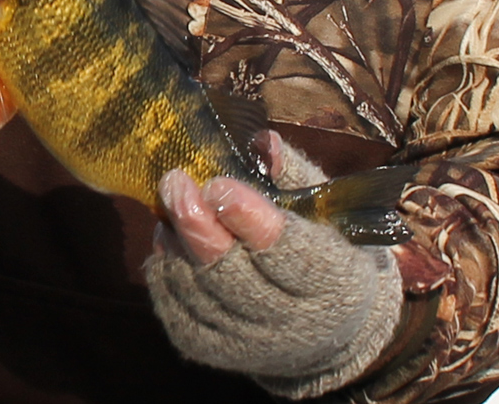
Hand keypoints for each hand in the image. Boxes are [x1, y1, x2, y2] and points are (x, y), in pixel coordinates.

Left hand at [146, 131, 403, 399]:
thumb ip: (294, 174)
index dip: (246, 217)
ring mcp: (252, 344)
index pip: (284, 249)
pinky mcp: (218, 354)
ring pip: (197, 292)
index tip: (217, 185)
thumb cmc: (325, 250)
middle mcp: (292, 321)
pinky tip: (166, 244)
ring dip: (176, 245)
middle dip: (195, 224)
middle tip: (174, 182)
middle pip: (229, 274)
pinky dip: (164, 276)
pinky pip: (178, 316)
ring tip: (168, 207)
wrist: (333, 332)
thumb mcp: (326, 210)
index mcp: (331, 278)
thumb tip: (262, 143)